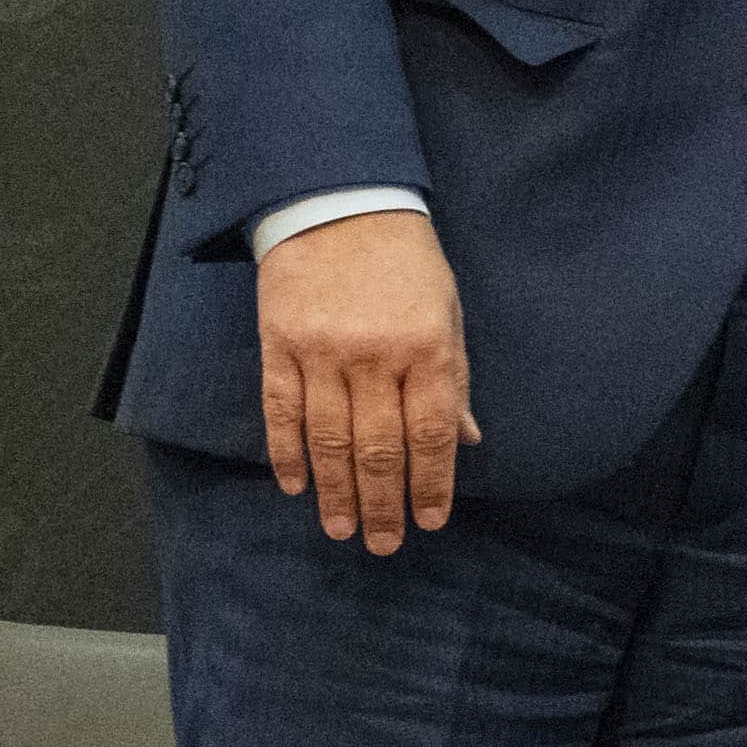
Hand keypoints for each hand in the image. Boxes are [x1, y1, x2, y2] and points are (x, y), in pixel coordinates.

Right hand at [254, 210, 479, 552]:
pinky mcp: (279, 344)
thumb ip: (455, 378)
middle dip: (384, 503)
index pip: (431, 434)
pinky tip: (295, 485)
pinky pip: (280, 411)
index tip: (431, 521)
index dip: (432, 484)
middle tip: (385, 544)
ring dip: (335, 492)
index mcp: (427, 348)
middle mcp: (375, 356)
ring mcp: (322, 353)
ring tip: (343, 528)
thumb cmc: (405, 260)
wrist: (338, 202)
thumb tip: (467, 440)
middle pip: (377, 448)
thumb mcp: (448, 312)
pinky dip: (287, 452)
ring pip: (328, 440)